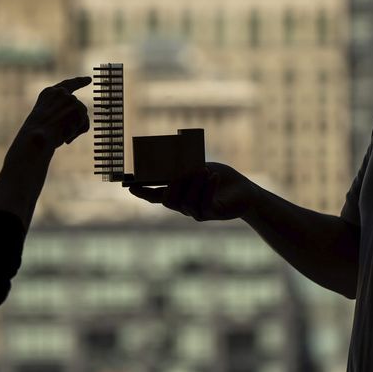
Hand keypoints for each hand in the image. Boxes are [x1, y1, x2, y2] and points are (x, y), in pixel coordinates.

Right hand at [17, 76, 90, 149]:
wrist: (34, 138)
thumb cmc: (38, 134)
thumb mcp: (47, 119)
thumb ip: (61, 112)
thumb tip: (83, 118)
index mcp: (49, 93)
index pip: (68, 84)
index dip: (80, 82)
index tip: (89, 79)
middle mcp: (60, 92)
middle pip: (79, 106)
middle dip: (77, 121)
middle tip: (63, 134)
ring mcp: (68, 97)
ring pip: (83, 114)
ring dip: (75, 127)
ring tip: (61, 133)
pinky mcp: (76, 105)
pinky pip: (85, 122)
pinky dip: (78, 131)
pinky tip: (66, 134)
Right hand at [128, 162, 256, 220]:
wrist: (243, 191)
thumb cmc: (217, 177)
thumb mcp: (198, 166)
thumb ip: (184, 166)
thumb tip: (169, 157)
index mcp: (177, 194)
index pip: (155, 195)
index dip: (142, 192)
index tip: (130, 186)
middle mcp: (183, 206)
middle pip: (168, 200)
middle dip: (173, 184)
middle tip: (182, 170)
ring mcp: (197, 212)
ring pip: (186, 201)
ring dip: (194, 183)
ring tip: (205, 169)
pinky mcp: (212, 214)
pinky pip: (204, 203)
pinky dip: (208, 188)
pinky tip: (214, 176)